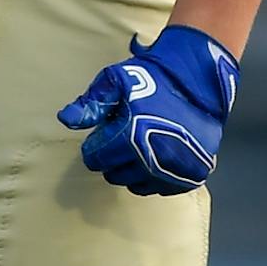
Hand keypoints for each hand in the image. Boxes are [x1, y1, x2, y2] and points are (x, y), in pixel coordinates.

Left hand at [58, 25, 238, 193]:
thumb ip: (91, 102)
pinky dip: (158, 176)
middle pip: (114, 175)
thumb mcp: (117, 80)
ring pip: (138, 185)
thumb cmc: (156, 78)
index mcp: (131, 138)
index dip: (97, 144)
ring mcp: (175, 170)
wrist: (200, 79)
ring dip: (135, 169)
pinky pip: (163, 187)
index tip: (107, 131)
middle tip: (125, 136)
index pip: (95, 159)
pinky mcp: (192, 175)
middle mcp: (154, 160)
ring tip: (143, 144)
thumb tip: (67, 120)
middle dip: (114, 158)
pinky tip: (161, 154)